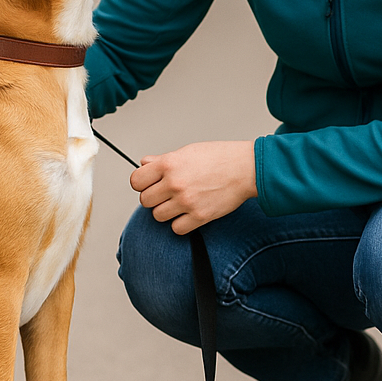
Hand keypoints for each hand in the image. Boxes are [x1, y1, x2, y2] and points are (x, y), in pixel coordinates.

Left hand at [131, 140, 256, 234]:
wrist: (245, 169)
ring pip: (158, 216)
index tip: (149, 184)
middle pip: (145, 200)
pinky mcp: (199, 217)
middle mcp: (175, 183)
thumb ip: (162, 160)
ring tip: (180, 202)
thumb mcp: (187, 151)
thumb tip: (144, 164)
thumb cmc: (220, 158)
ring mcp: (186, 201)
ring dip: (167, 211)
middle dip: (154, 198)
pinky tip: (189, 213)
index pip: (136, 181)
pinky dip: (181, 223)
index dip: (142, 183)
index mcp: (169, 164)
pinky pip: (176, 228)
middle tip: (166, 193)